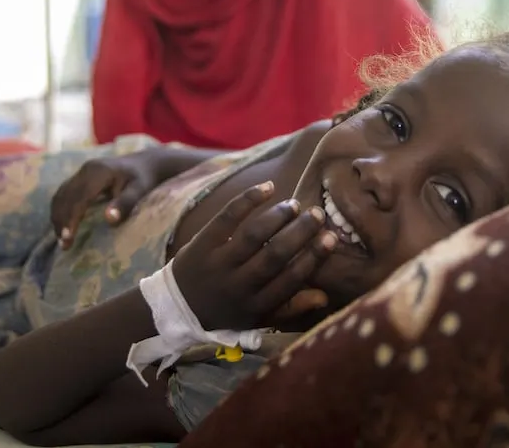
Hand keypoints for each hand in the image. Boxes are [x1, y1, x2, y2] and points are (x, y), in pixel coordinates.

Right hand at [51, 152, 158, 247]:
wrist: (146, 163)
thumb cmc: (144, 179)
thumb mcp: (140, 190)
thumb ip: (125, 203)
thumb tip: (108, 219)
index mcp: (98, 171)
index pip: (79, 198)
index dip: (71, 218)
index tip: (68, 238)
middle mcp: (86, 170)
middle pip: (66, 197)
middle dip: (61, 221)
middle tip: (64, 245)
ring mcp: (82, 172)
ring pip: (61, 195)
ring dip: (58, 217)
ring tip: (61, 240)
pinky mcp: (80, 177)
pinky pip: (64, 194)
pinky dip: (60, 210)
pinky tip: (62, 225)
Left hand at [172, 181, 336, 331]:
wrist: (177, 309)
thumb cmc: (227, 312)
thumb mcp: (258, 319)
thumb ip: (290, 308)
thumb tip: (324, 296)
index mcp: (257, 305)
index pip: (290, 280)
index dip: (313, 258)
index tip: (331, 238)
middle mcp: (239, 285)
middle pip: (274, 255)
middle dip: (299, 233)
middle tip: (317, 214)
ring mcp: (219, 264)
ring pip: (252, 236)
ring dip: (276, 217)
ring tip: (294, 205)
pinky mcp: (202, 244)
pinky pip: (227, 218)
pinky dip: (248, 200)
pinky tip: (268, 188)